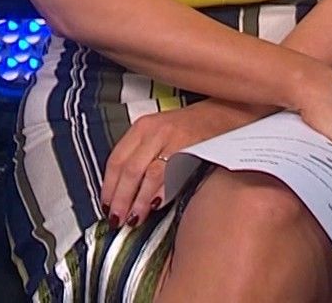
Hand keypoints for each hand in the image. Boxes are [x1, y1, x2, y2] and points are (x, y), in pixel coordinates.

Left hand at [101, 99, 269, 227]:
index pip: (115, 159)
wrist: (226, 113)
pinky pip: (170, 174)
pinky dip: (160, 193)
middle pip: (128, 170)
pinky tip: (155, 207)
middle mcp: (154, 131)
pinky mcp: (191, 148)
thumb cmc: (192, 128)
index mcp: (142, 127)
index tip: (106, 205)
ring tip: (133, 218)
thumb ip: (142, 156)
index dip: (108, 186)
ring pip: (146, 174)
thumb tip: (124, 191)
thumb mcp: (159, 134)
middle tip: (117, 218)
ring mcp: (172, 139)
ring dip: (137, 201)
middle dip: (119, 198)